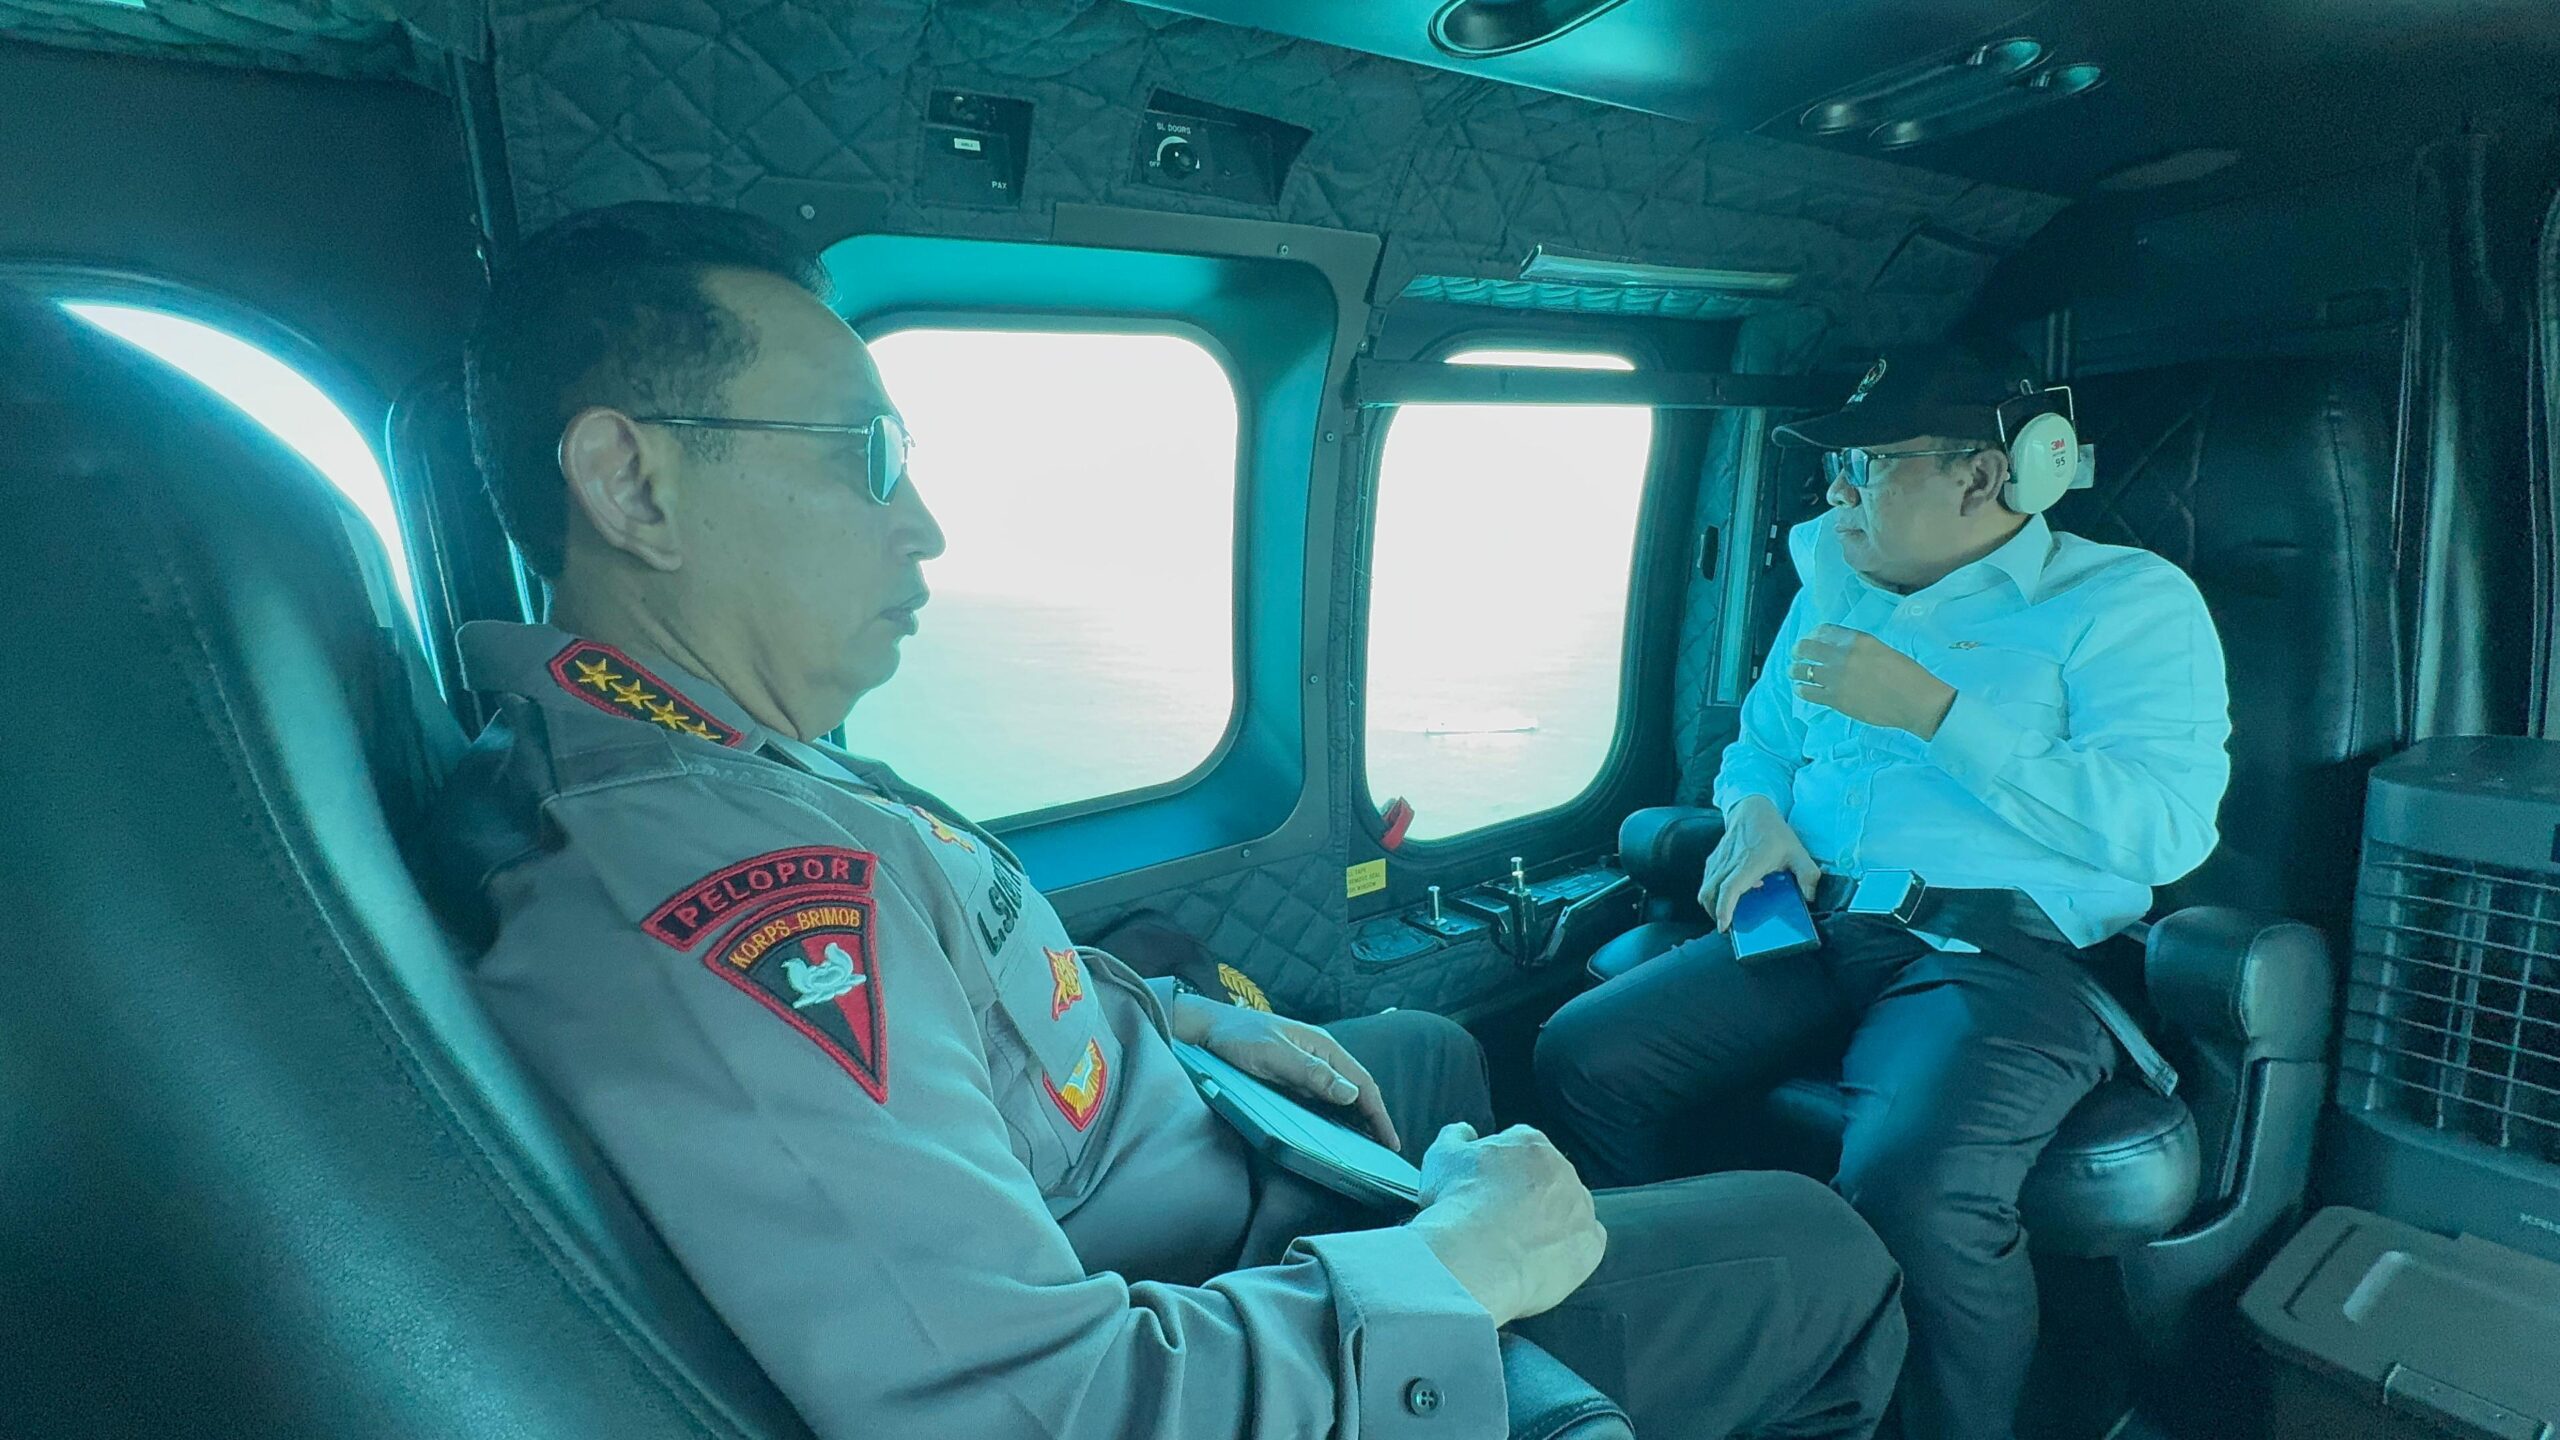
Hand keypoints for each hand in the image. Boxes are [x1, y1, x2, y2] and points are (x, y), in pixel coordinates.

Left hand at [1175, 994, 1399, 1149]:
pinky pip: (1321, 1101)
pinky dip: (1335, 1117)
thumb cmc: (1239, 1037)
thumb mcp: (1274, 1055)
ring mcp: (1307, 1068)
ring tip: (1368, 1148)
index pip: (1363, 1083)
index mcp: (1324, 1047)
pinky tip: (1337, 1133)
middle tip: (1385, 1151)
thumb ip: (1311, 1073)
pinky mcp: (1292, 1079)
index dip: (1379, 1113)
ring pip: (1340, 1098)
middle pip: (1357, 1091)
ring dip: (1356, 1120)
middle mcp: (1321, 1057)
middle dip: (1374, 1119)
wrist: (1208, 1030)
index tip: (1390, 1141)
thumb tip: (1351, 1094)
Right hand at [1408, 1123, 1606, 1325]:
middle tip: (1498, 1220)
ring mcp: (1580, 1208)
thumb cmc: (1457, 1206)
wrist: (1475, 1259)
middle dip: (1527, 1196)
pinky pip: (1586, 1244)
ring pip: (1569, 1210)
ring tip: (1516, 1245)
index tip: (1486, 1190)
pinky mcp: (1590, 1245)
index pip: (1520, 1148)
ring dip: (1550, 1222)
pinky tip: (1539, 1260)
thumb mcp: (1441, 1157)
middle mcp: (1563, 1169)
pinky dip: (1567, 1251)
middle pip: (1547, 1179)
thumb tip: (1464, 1133)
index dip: (1501, 1170)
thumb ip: (1456, 1137)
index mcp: (1530, 1143)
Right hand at [1698, 795, 1821, 931]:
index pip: (1730, 888)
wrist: (1752, 809)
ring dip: (1712, 904)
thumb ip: (1808, 874)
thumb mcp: (1797, 851)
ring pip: (1705, 889)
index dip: (1724, 909)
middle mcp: (1730, 862)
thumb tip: (1810, 897)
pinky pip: (1707, 881)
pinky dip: (1712, 893)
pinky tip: (1729, 894)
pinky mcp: (1714, 860)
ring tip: (1728, 913)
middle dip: (1715, 914)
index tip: (1724, 925)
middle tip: (1728, 925)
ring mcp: (1719, 861)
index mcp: (1750, 862)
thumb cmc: (1774, 832)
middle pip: (1709, 893)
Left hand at [1790, 624, 1956, 737]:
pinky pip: (1809, 692)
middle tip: (1797, 654)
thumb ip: (1862, 651)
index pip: (1826, 631)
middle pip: (1809, 648)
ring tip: (1793, 671)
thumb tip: (1847, 656)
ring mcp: (1836, 678)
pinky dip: (1802, 689)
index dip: (1814, 634)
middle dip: (1800, 650)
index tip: (1811, 638)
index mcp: (1858, 640)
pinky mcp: (1835, 699)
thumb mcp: (1884, 651)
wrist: (1915, 701)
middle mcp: (1843, 656)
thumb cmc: (1909, 676)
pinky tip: (1800, 689)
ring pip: (1804, 670)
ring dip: (1796, 670)